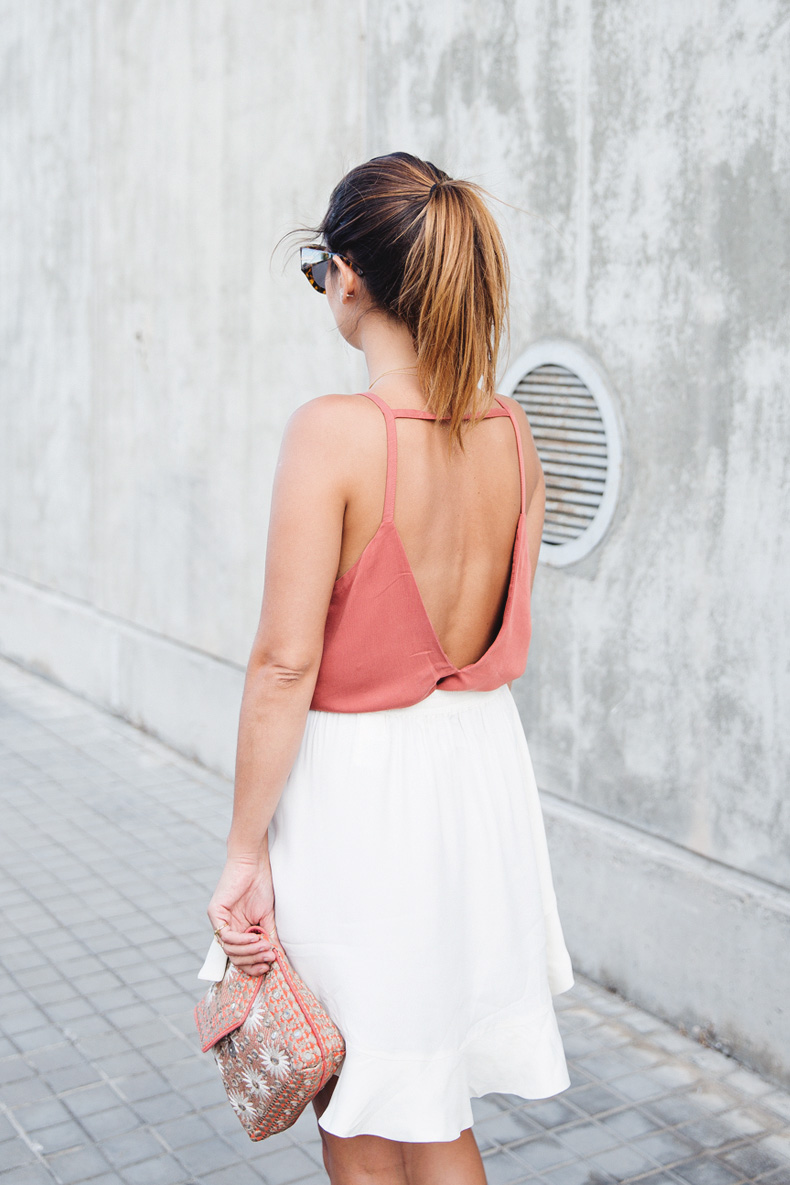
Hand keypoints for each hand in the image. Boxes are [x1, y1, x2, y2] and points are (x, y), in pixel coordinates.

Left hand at [207, 856, 278, 976]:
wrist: (254, 864)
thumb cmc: (261, 886)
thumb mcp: (267, 918)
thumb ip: (269, 937)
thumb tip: (277, 959)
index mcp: (237, 930)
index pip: (240, 958)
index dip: (252, 966)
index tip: (267, 967)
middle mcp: (226, 928)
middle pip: (234, 957)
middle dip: (253, 960)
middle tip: (269, 957)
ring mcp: (219, 921)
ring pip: (230, 950)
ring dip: (250, 951)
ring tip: (265, 946)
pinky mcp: (215, 913)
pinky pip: (226, 936)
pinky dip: (242, 940)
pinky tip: (255, 937)